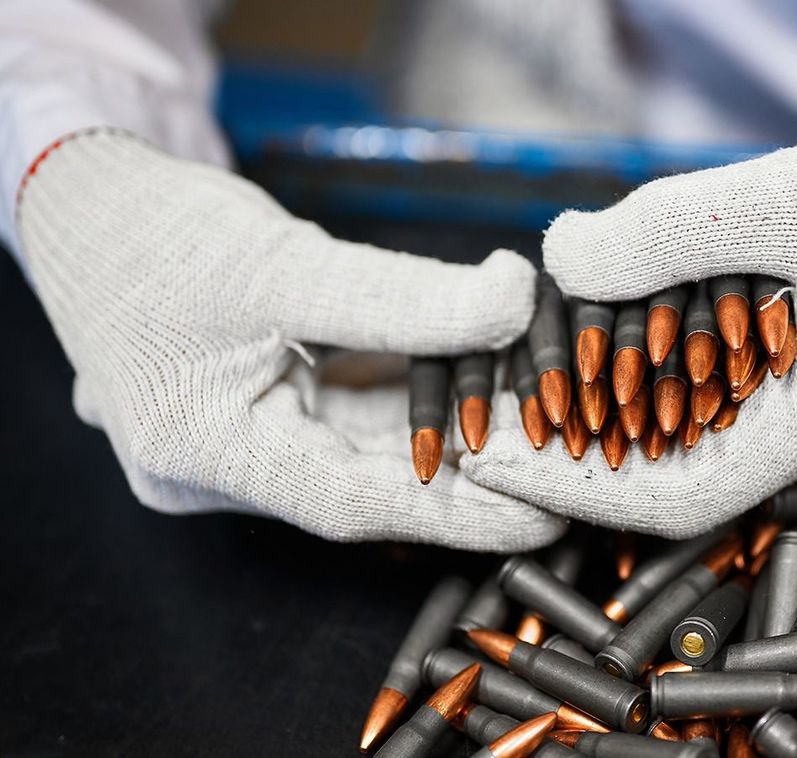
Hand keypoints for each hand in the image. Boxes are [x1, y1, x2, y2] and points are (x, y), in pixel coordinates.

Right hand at [18, 130, 564, 550]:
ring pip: (367, 442)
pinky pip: (352, 408)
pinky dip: (416, 393)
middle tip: (564, 464)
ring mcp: (242, 433)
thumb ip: (401, 296)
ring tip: (542, 424)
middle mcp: (221, 463)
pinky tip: (486, 378)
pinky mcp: (264, 400)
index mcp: (200, 452)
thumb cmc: (152, 228)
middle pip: (366, 478)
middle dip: (467, 471)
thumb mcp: (283, 261)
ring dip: (451, 429)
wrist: (84, 191)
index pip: (350, 502)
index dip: (455, 511)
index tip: (542, 509)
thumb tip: (514, 301)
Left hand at [465, 91, 796, 536]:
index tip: (495, 451)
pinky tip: (585, 334)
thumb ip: (671, 229)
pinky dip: (635, 366)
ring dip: (594, 409)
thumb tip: (560, 259)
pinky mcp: (787, 355)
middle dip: (568, 451)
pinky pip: (699, 383)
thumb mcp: (792, 197)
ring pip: (679, 429)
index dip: (578, 487)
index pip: (680, 495)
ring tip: (515, 376)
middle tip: (485, 410)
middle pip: (667, 471)